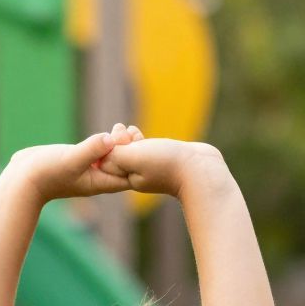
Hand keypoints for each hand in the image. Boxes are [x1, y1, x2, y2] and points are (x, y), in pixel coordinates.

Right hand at [8, 127, 140, 203]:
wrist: (21, 181)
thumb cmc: (46, 174)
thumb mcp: (71, 159)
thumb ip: (92, 149)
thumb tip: (111, 138)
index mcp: (100, 181)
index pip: (128, 174)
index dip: (136, 156)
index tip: (133, 137)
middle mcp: (96, 178)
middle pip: (122, 166)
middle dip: (129, 148)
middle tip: (127, 128)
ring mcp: (86, 170)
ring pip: (110, 158)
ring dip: (118, 143)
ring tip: (119, 127)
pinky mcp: (77, 161)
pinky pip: (98, 153)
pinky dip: (105, 143)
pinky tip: (109, 132)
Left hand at [100, 136, 223, 199]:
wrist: (200, 171)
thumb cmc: (167, 163)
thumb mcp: (135, 157)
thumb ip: (116, 154)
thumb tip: (103, 152)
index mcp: (128, 178)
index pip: (108, 161)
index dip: (107, 145)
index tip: (115, 131)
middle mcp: (138, 177)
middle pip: (118, 157)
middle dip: (116, 141)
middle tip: (119, 127)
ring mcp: (150, 170)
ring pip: (131, 153)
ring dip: (127, 139)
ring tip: (129, 129)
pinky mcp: (162, 163)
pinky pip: (143, 151)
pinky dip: (139, 141)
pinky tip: (138, 133)